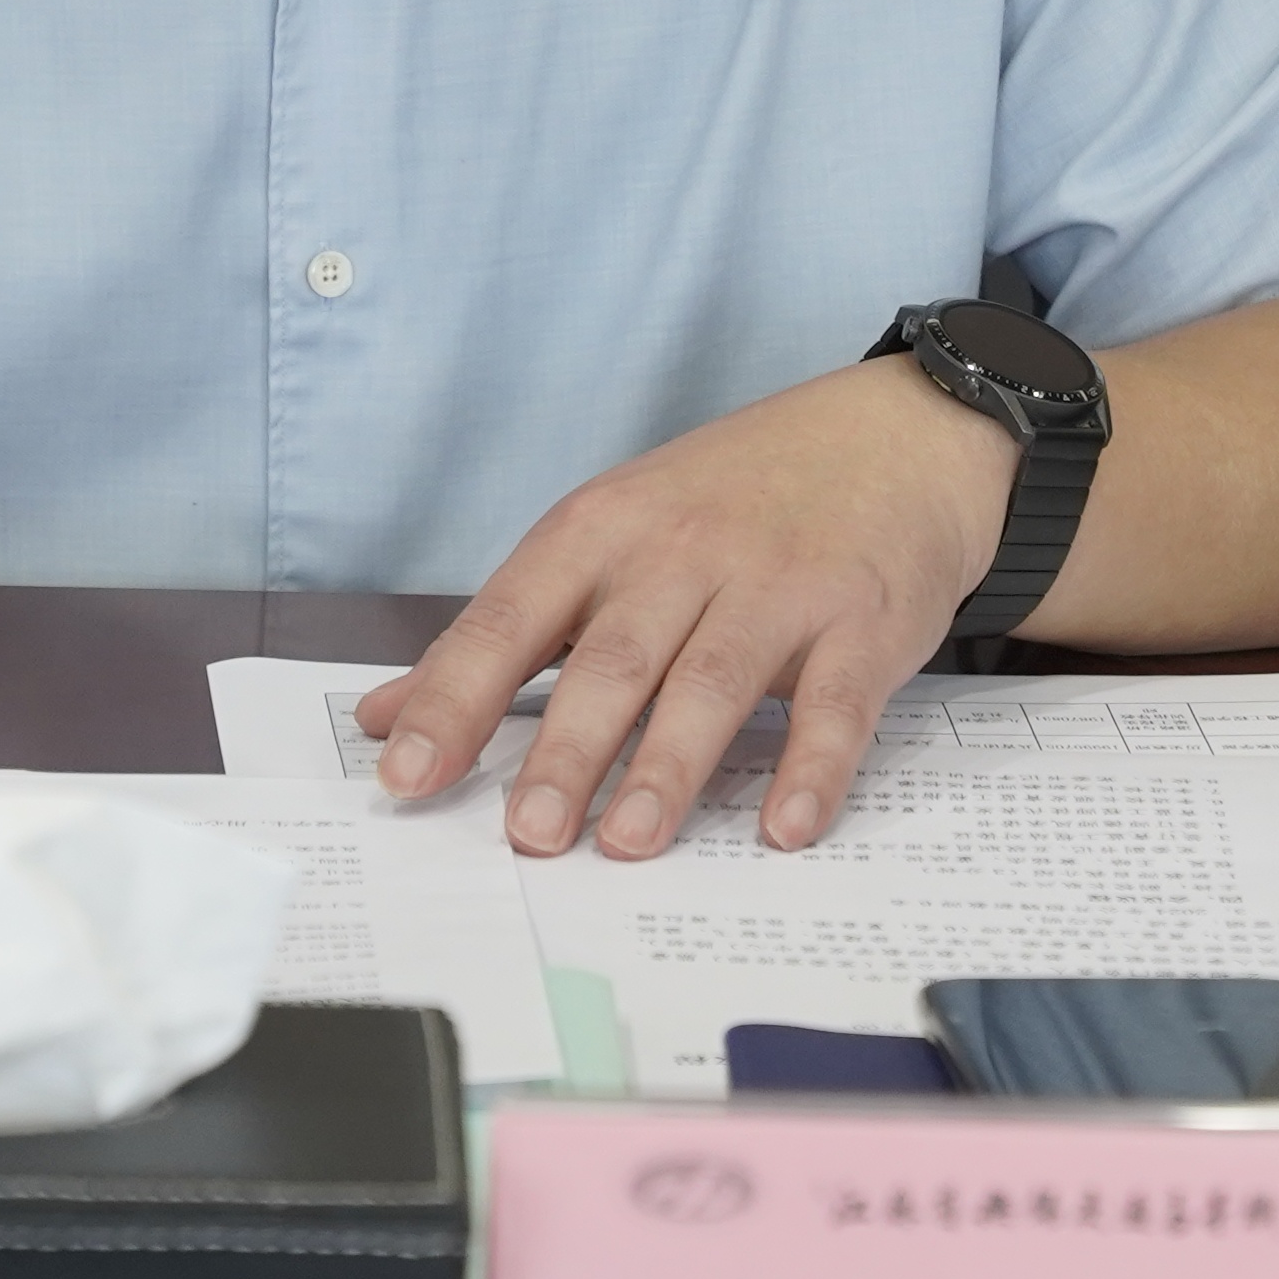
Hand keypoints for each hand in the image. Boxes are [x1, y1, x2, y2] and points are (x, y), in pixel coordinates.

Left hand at [354, 357, 1012, 857]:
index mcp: (602, 530)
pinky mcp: (861, 622)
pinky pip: (835, 705)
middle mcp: (683, 552)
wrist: (894, 437)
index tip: (406, 773)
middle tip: (529, 832)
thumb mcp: (606, 534)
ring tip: (630, 841)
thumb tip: (385, 714)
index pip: (508, 619)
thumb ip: (506, 630)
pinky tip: (785, 827)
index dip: (453, 697)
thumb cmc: (734, 497)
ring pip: (713, 681)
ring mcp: (777, 585)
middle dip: (566, 748)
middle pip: (613, 659)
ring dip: (670, 766)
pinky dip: (811, 768)